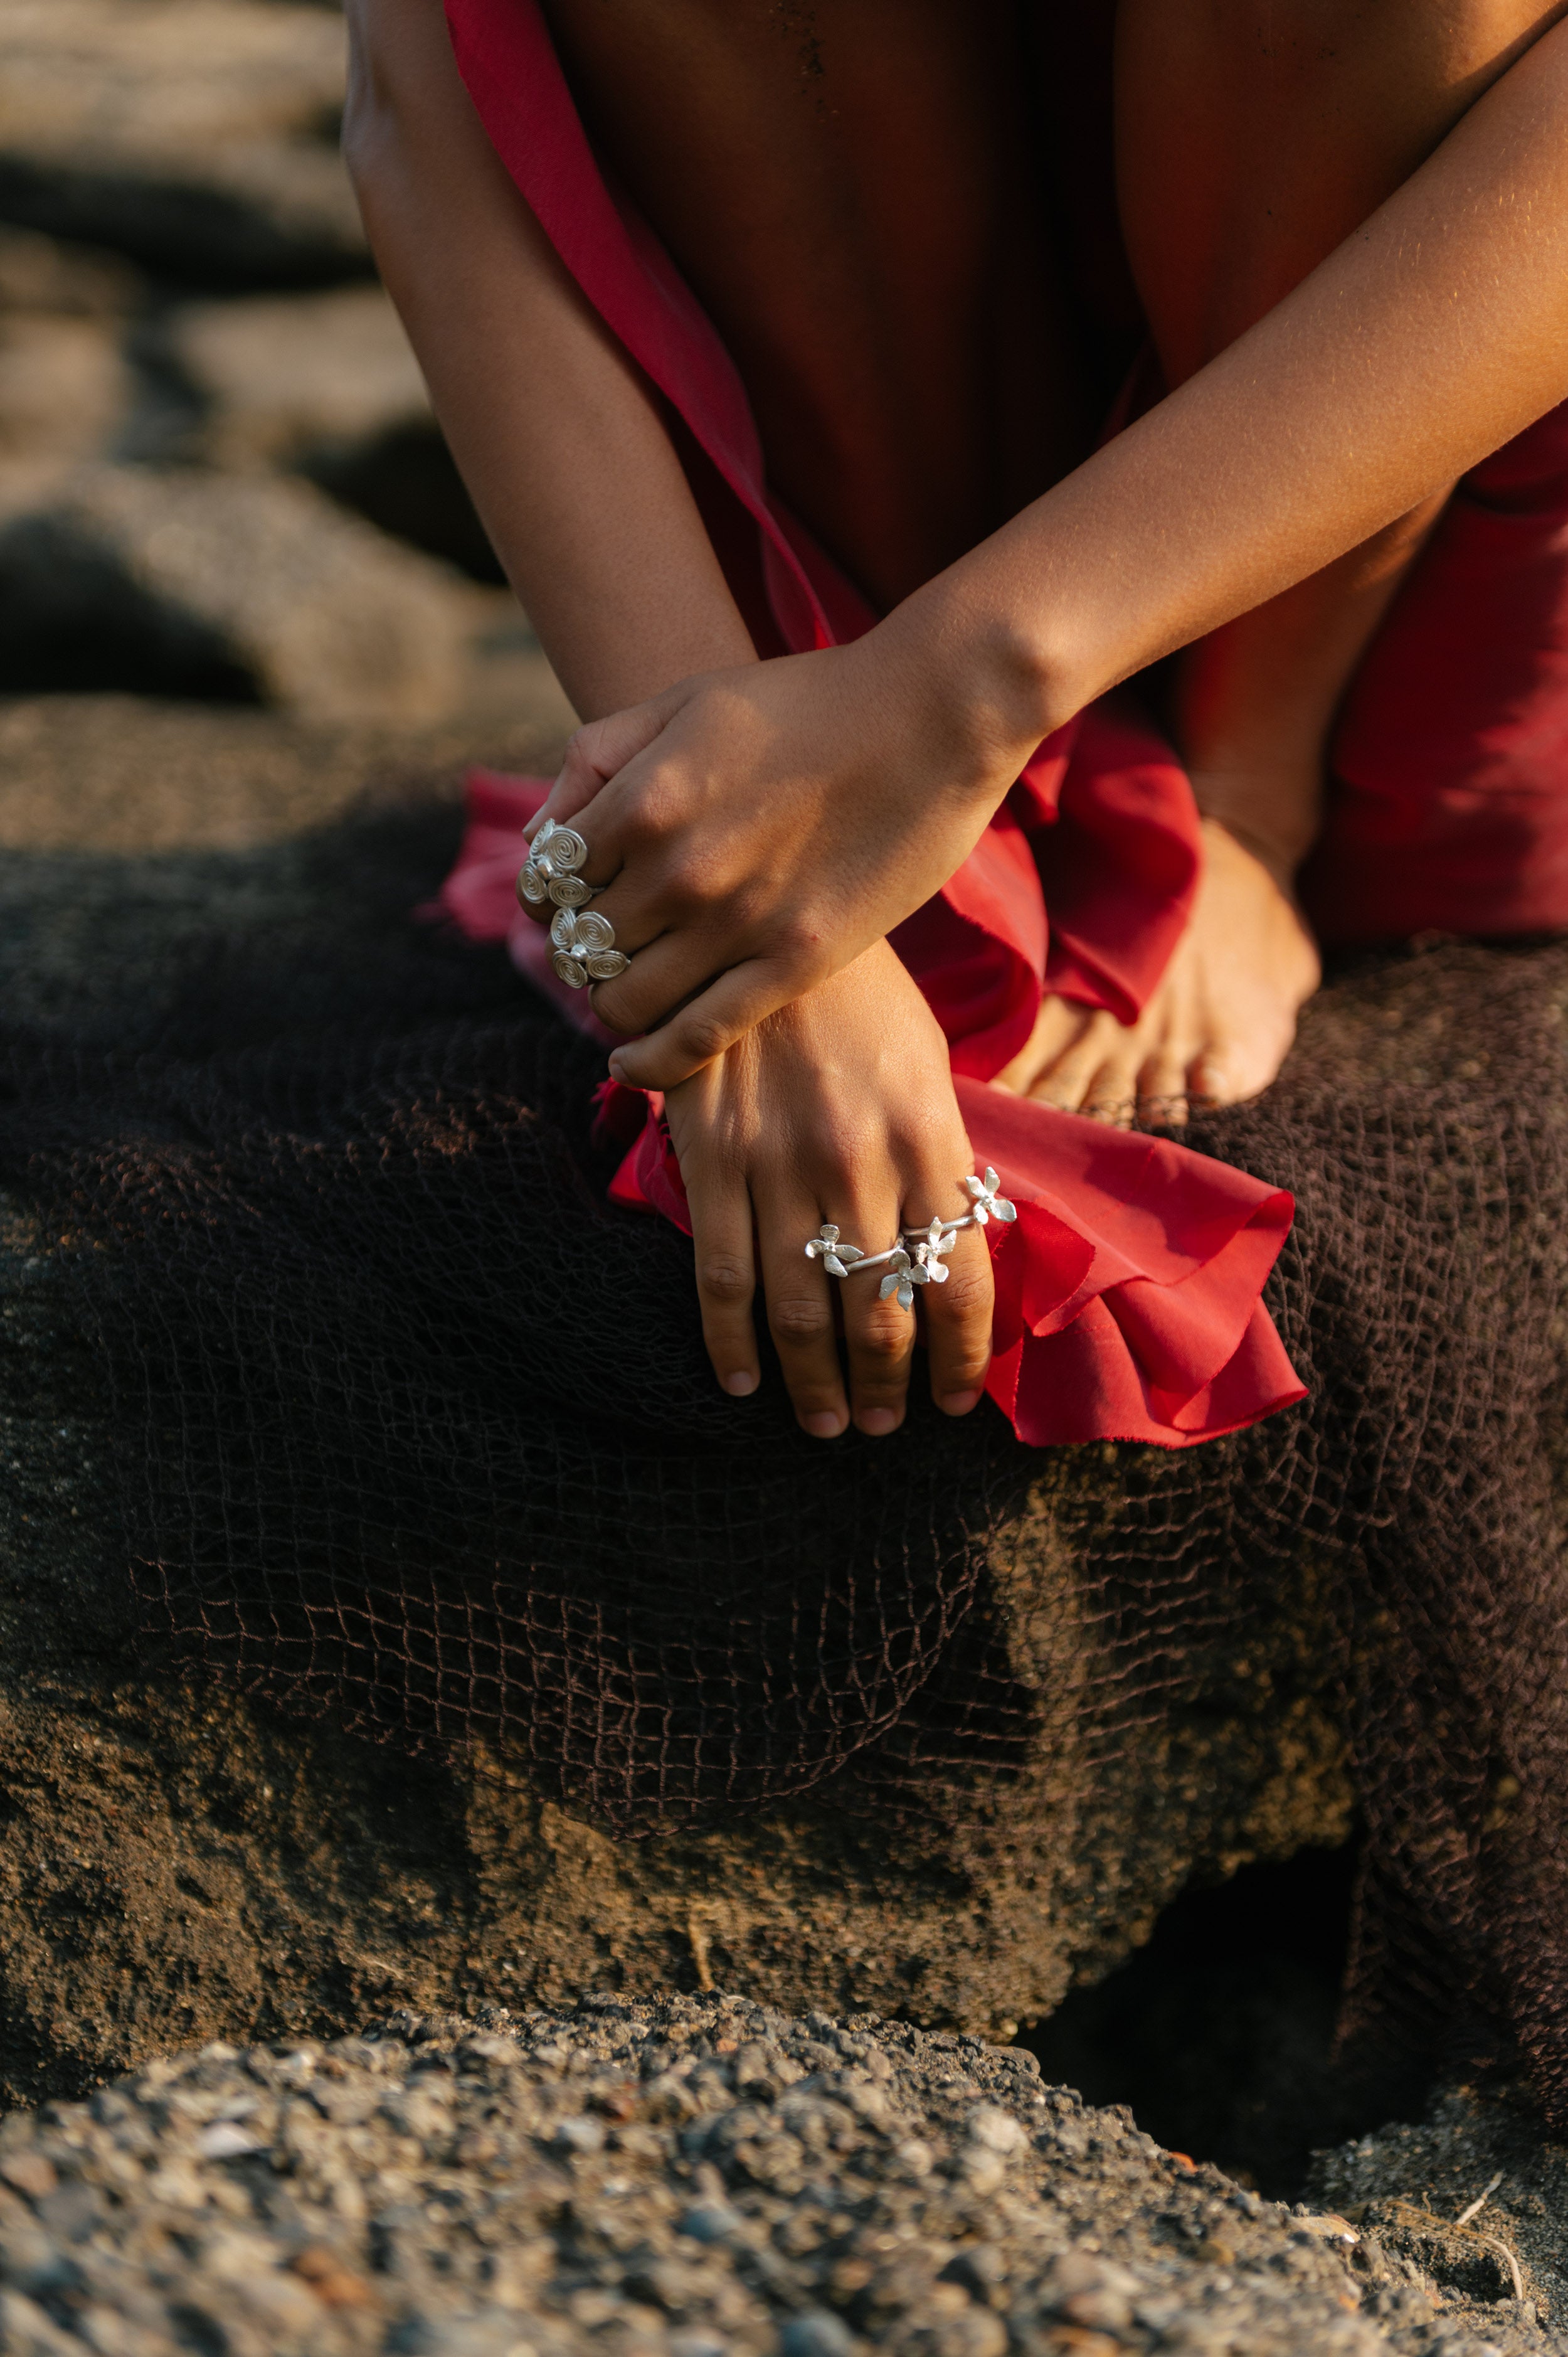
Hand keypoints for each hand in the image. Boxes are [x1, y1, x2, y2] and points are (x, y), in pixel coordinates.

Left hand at [523, 614, 1045, 1090]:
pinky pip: (694, 1038)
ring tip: (630, 984)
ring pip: (624, 1000)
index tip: (565, 899)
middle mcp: (679, 869)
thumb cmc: (807, 701)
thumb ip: (599, 759)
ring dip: (611, 999)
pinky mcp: (793, 964)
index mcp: (643, 799)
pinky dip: (650, 1060)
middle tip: (601, 945)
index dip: (546, 895)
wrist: (933, 714)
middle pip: (579, 944)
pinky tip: (630, 1061)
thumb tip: (540, 836)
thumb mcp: (684, 701)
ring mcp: (737, 923)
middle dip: (577, 949)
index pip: (547, 880)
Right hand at [663, 938, 994, 1436]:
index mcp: (932, 1139)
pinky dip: (730, 1344)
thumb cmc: (858, 994)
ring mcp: (783, 1167)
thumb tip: (954, 1243)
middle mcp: (863, 1164)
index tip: (956, 1401)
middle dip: (886, 1388)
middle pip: (882, 1313)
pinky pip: (722, 1275)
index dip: (962, 1357)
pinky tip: (743, 1383)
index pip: (961, 1280)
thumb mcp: (927, 1062)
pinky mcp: (714, 1160)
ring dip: (816, 1386)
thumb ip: (940, 1155)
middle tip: (880, 1426)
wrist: (759, 920)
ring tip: (824, 1424)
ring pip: (803, 1311)